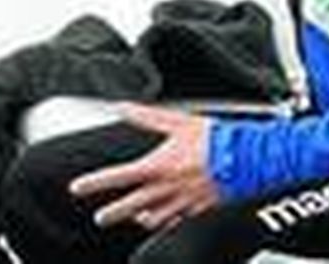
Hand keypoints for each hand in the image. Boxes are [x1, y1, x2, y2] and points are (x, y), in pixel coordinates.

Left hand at [70, 104, 220, 233]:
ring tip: (129, 219)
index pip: (118, 177)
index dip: (94, 184)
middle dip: (113, 213)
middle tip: (99, 218)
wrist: (250, 159)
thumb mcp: (178, 121)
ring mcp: (184, 202)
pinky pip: (177, 221)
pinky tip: (159, 221)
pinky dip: (165, 222)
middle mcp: (168, 188)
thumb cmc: (217, 140)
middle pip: (132, 205)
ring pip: (155, 217)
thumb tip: (124, 107)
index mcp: (158, 166)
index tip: (78, 188)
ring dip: (138, 219)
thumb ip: (147, 117)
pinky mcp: (201, 209)